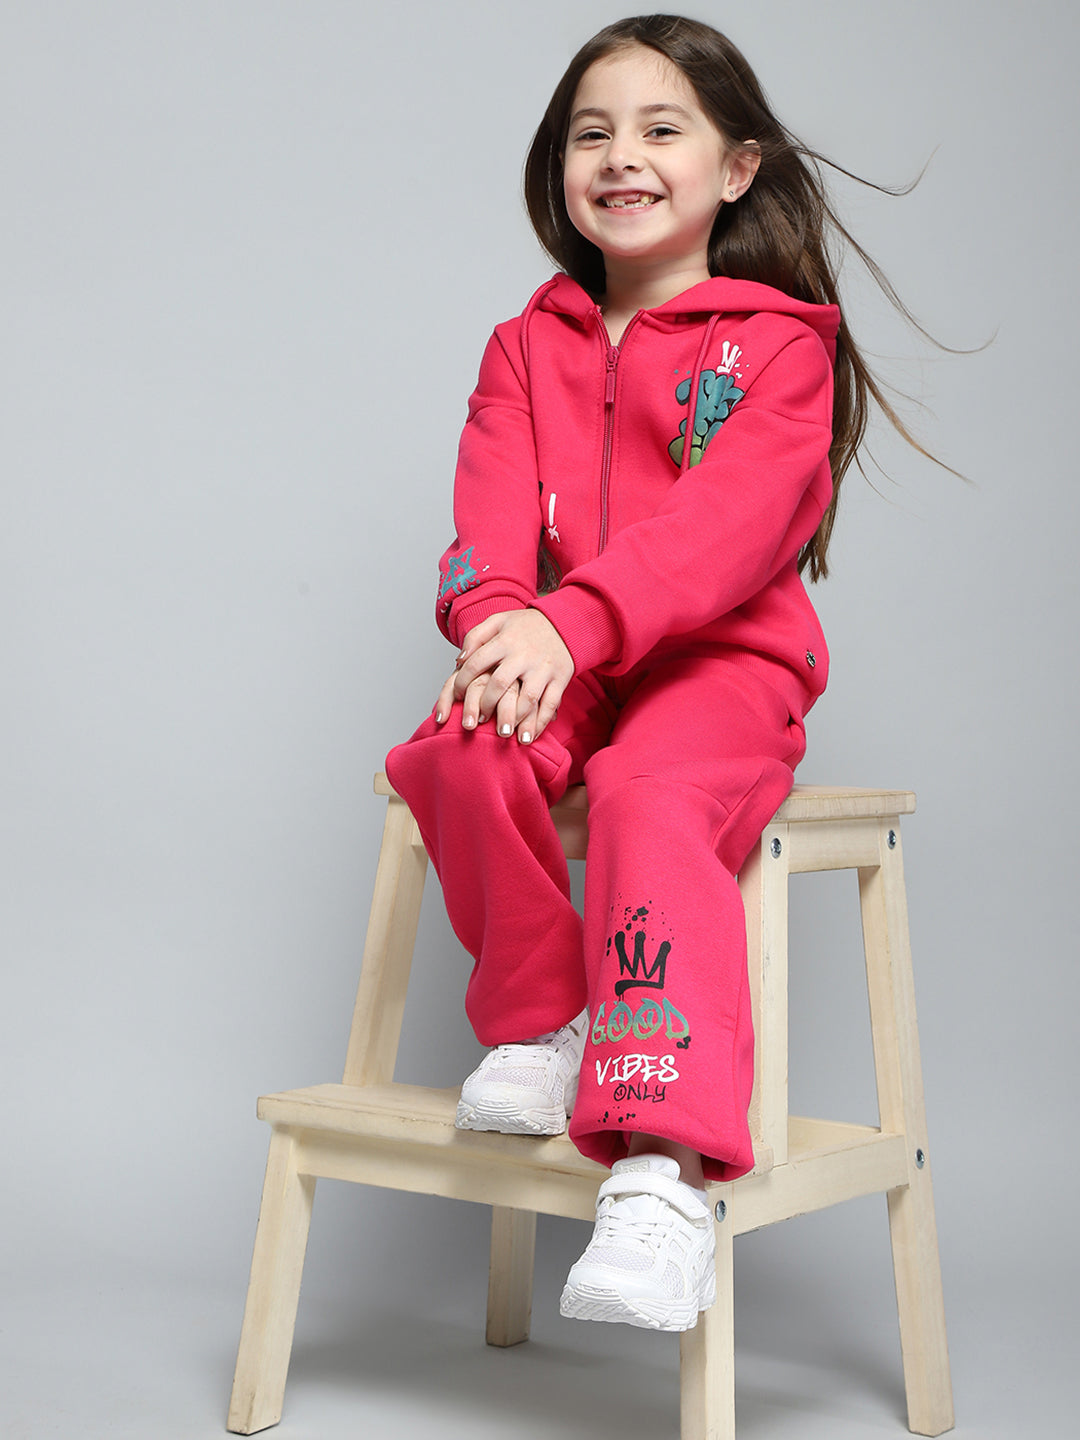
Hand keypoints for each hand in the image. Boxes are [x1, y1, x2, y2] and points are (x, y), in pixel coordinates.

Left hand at [434, 609, 572, 743]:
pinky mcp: (560, 679)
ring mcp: (544, 669)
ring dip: (514, 719)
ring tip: (503, 734)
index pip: (477, 663)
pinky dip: (540, 723)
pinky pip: (550, 704)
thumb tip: (459, 661)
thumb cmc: (525, 626)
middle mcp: (524, 655)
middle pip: (500, 684)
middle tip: (477, 720)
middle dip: (486, 705)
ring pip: (527, 698)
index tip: (457, 697)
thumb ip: (475, 637)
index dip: (462, 682)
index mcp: (505, 640)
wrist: (563, 623)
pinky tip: (528, 737)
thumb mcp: (497, 621)